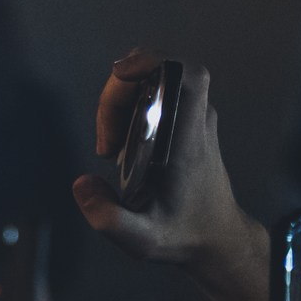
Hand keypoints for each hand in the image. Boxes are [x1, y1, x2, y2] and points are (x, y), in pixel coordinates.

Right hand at [70, 51, 269, 300]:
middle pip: (160, 71)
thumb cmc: (184, 236)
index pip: (187, 74)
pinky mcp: (189, 126)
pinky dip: (133, 111)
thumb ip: (107, 218)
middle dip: (120, 93)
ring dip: (124, 104)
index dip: (154, 60)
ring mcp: (195, 121)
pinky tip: (123, 146)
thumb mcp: (143, 241)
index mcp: (189, 140)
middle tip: (106, 139)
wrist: (217, 239)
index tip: (121, 74)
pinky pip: (158, 98)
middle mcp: (196, 122)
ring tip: (112, 147)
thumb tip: (83, 183)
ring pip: (156, 82)